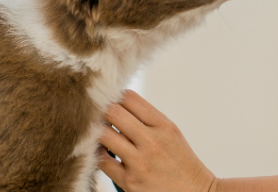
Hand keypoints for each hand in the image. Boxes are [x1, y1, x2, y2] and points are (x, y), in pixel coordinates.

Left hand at [98, 90, 216, 191]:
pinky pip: (102, 161)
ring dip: (97, 131)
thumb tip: (118, 104)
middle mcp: (152, 142)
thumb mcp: (171, 132)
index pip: (130, 99)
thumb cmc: (180, 161)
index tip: (110, 99)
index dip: (115, 95)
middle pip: (114, 113)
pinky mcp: (129, 182)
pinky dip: (97, 153)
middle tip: (97, 113)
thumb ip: (148, 118)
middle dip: (102, 110)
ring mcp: (140, 162)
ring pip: (104, 135)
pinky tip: (101, 150)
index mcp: (164, 126)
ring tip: (97, 131)